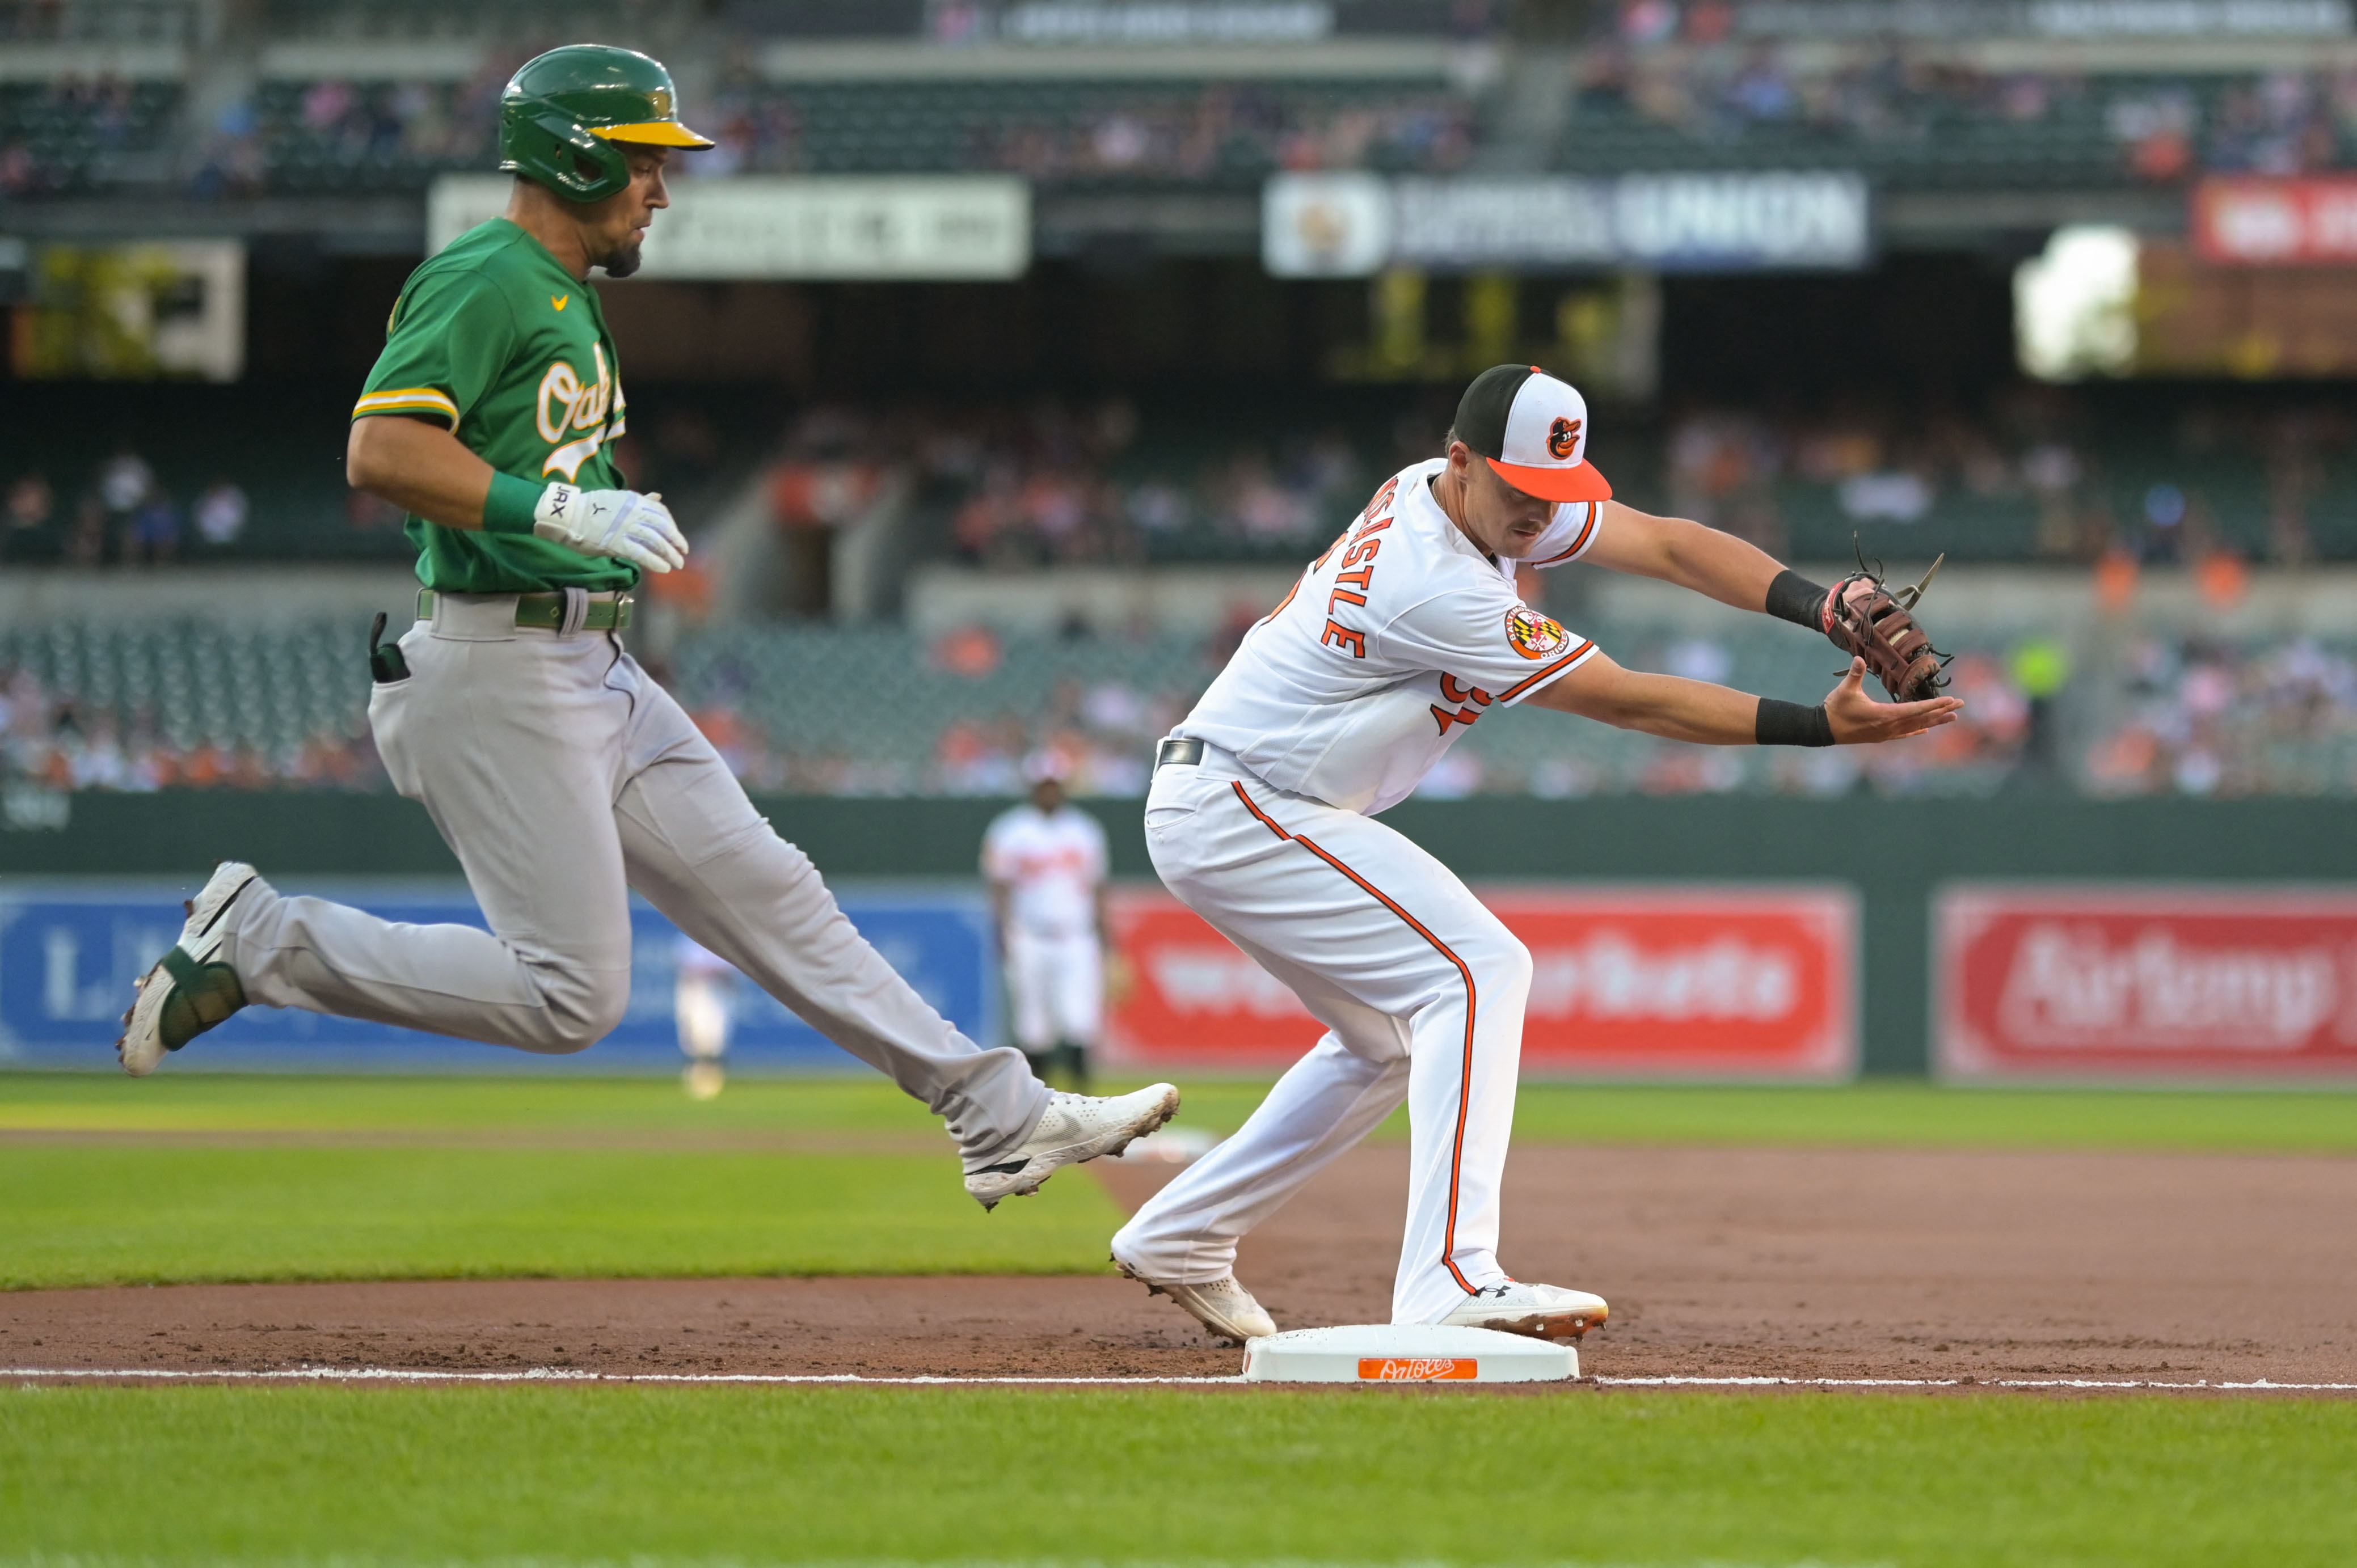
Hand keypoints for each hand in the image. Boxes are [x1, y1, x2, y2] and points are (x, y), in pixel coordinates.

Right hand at [532, 483, 687, 573]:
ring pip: (655, 541)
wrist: (567, 514)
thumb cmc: (590, 507)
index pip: (661, 512)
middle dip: (675, 540)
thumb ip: (641, 500)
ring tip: (677, 564)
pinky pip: (641, 553)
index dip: (671, 525)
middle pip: (662, 527)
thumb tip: (658, 496)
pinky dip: (655, 561)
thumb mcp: (618, 498)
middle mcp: (633, 512)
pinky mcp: (616, 542)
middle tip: (683, 552)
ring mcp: (625, 527)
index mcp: (634, 500)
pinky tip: (663, 568)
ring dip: (669, 554)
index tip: (676, 536)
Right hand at [1826, 657, 1962, 743]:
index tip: (1952, 700)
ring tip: (1952, 718)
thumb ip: (1855, 674)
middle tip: (1962, 706)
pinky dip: (1916, 730)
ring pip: (1916, 727)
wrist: (1824, 729)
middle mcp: (1889, 726)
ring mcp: (1886, 733)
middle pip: (1921, 718)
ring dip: (1935, 721)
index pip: (1916, 709)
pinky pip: (1904, 734)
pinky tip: (1926, 730)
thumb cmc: (1835, 708)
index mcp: (1884, 715)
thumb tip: (1859, 659)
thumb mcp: (1845, 690)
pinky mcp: (1881, 736)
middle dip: (1942, 711)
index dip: (1935, 704)